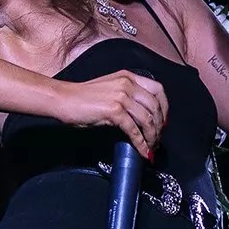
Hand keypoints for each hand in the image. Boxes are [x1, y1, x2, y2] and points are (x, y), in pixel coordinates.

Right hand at [54, 70, 168, 160]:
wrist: (64, 100)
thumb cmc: (82, 98)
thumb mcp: (110, 89)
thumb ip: (127, 96)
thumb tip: (141, 117)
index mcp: (128, 77)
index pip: (158, 89)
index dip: (164, 108)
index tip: (162, 121)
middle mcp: (127, 84)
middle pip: (155, 106)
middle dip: (159, 126)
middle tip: (158, 139)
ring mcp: (121, 96)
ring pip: (147, 119)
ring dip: (152, 137)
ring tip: (151, 148)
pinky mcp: (114, 111)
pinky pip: (134, 130)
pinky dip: (140, 143)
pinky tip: (142, 151)